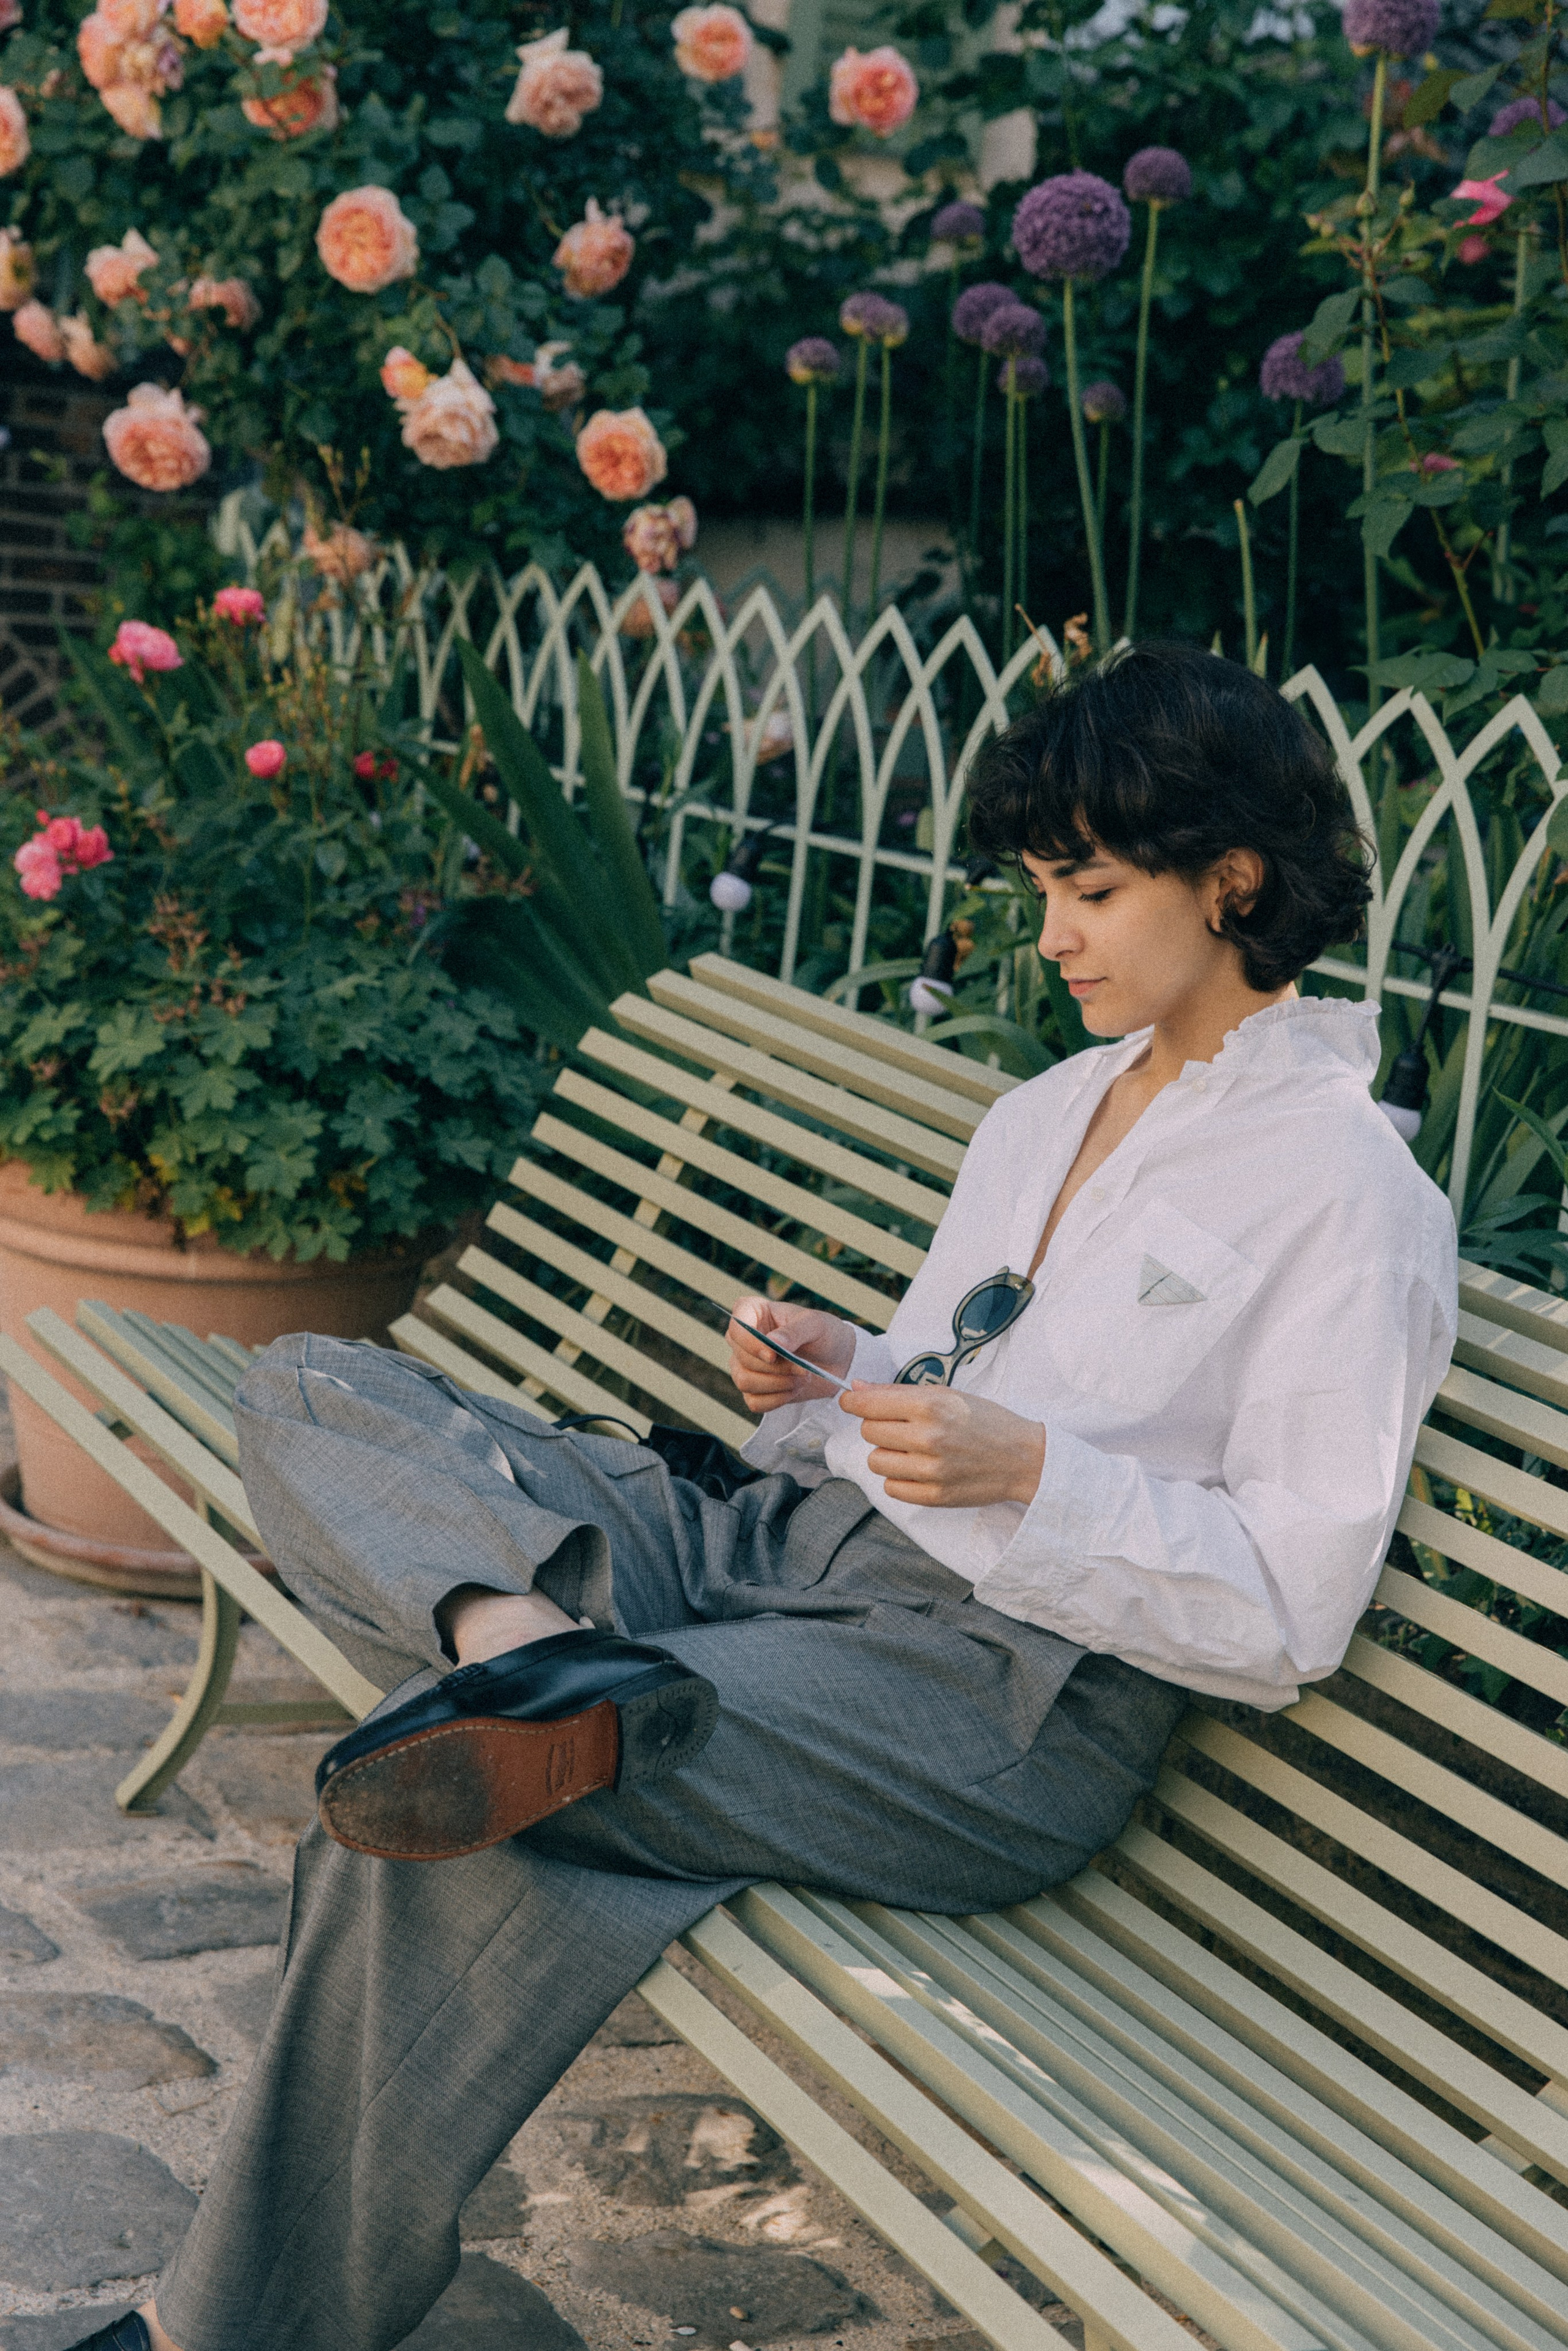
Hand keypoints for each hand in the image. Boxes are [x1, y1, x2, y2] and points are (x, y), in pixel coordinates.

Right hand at [728, 1296, 854, 1411]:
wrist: (838, 1360)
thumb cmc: (824, 1334)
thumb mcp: (815, 1325)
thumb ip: (794, 1331)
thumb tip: (772, 1342)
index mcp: (754, 1313)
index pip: (736, 1327)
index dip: (750, 1344)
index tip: (772, 1356)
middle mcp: (744, 1339)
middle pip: (742, 1359)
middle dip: (776, 1368)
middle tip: (803, 1368)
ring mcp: (745, 1365)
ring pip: (744, 1382)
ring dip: (777, 1384)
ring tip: (802, 1377)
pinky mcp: (755, 1389)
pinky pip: (754, 1402)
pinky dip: (777, 1399)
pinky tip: (794, 1389)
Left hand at [839, 1383, 1044, 1508]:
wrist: (1024, 1457)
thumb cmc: (986, 1421)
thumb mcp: (947, 1395)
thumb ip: (898, 1393)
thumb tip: (857, 1389)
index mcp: (931, 1405)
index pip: (868, 1404)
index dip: (853, 1402)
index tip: (850, 1402)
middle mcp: (928, 1437)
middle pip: (869, 1432)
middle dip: (878, 1426)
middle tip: (901, 1426)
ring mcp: (931, 1470)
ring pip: (875, 1461)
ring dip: (887, 1454)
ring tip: (911, 1449)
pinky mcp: (934, 1496)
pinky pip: (891, 1488)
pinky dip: (899, 1478)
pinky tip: (919, 1469)